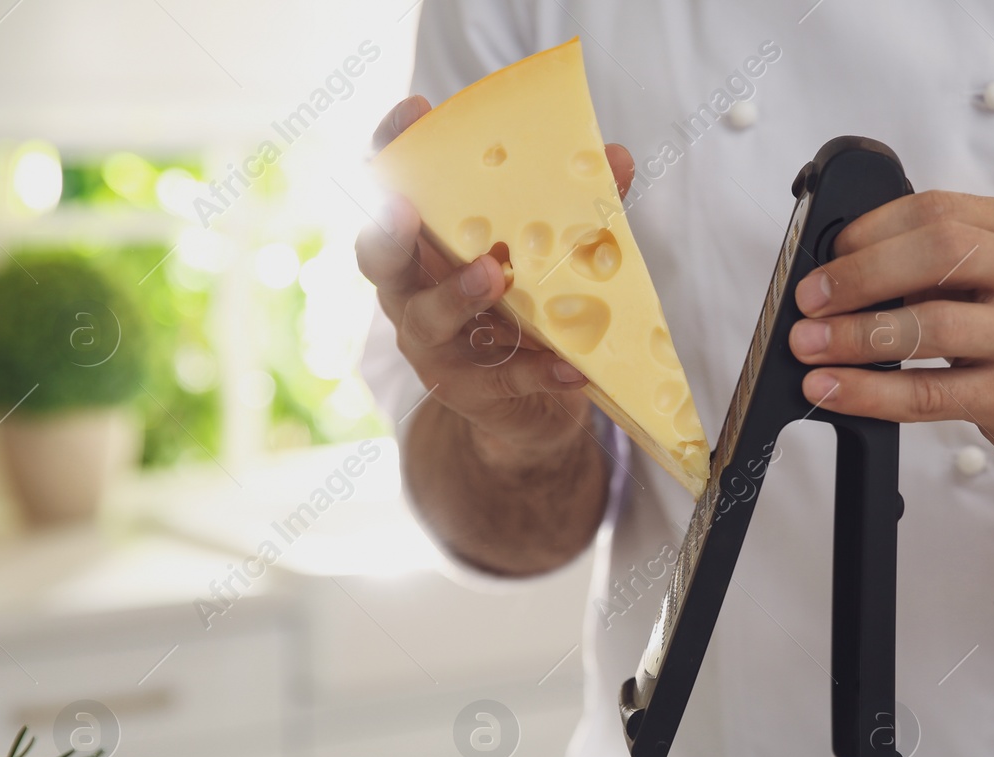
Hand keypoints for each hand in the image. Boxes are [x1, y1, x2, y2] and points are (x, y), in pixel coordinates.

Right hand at [356, 95, 636, 459]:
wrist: (531, 409)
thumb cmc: (527, 317)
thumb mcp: (546, 260)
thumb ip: (575, 212)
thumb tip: (614, 159)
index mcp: (425, 251)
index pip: (392, 193)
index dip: (393, 152)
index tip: (413, 111)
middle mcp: (413, 296)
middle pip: (379, 259)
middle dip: (388, 231)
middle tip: (406, 207)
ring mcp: (435, 348)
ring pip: (428, 319)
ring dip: (456, 294)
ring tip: (494, 275)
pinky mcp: (467, 393)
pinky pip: (499, 379)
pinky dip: (535, 371)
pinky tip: (570, 367)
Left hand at [787, 191, 993, 487]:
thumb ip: (950, 266)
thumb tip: (851, 274)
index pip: (936, 211)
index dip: (870, 231)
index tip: (827, 256)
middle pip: (934, 254)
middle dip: (858, 275)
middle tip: (810, 299)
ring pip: (930, 325)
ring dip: (856, 336)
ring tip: (809, 347)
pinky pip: (929, 394)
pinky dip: (871, 393)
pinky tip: (834, 390)